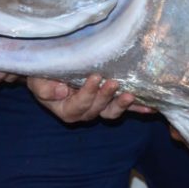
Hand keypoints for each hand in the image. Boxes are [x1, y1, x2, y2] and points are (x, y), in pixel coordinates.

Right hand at [26, 74, 153, 122]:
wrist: (50, 75)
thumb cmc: (43, 77)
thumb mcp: (38, 81)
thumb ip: (45, 88)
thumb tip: (62, 91)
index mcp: (67, 110)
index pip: (78, 105)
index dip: (87, 93)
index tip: (94, 77)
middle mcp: (84, 112)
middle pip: (97, 109)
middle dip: (106, 96)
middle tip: (113, 82)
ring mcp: (99, 108)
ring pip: (111, 112)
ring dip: (122, 105)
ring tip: (131, 95)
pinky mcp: (111, 102)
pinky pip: (125, 108)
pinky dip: (137, 108)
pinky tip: (150, 107)